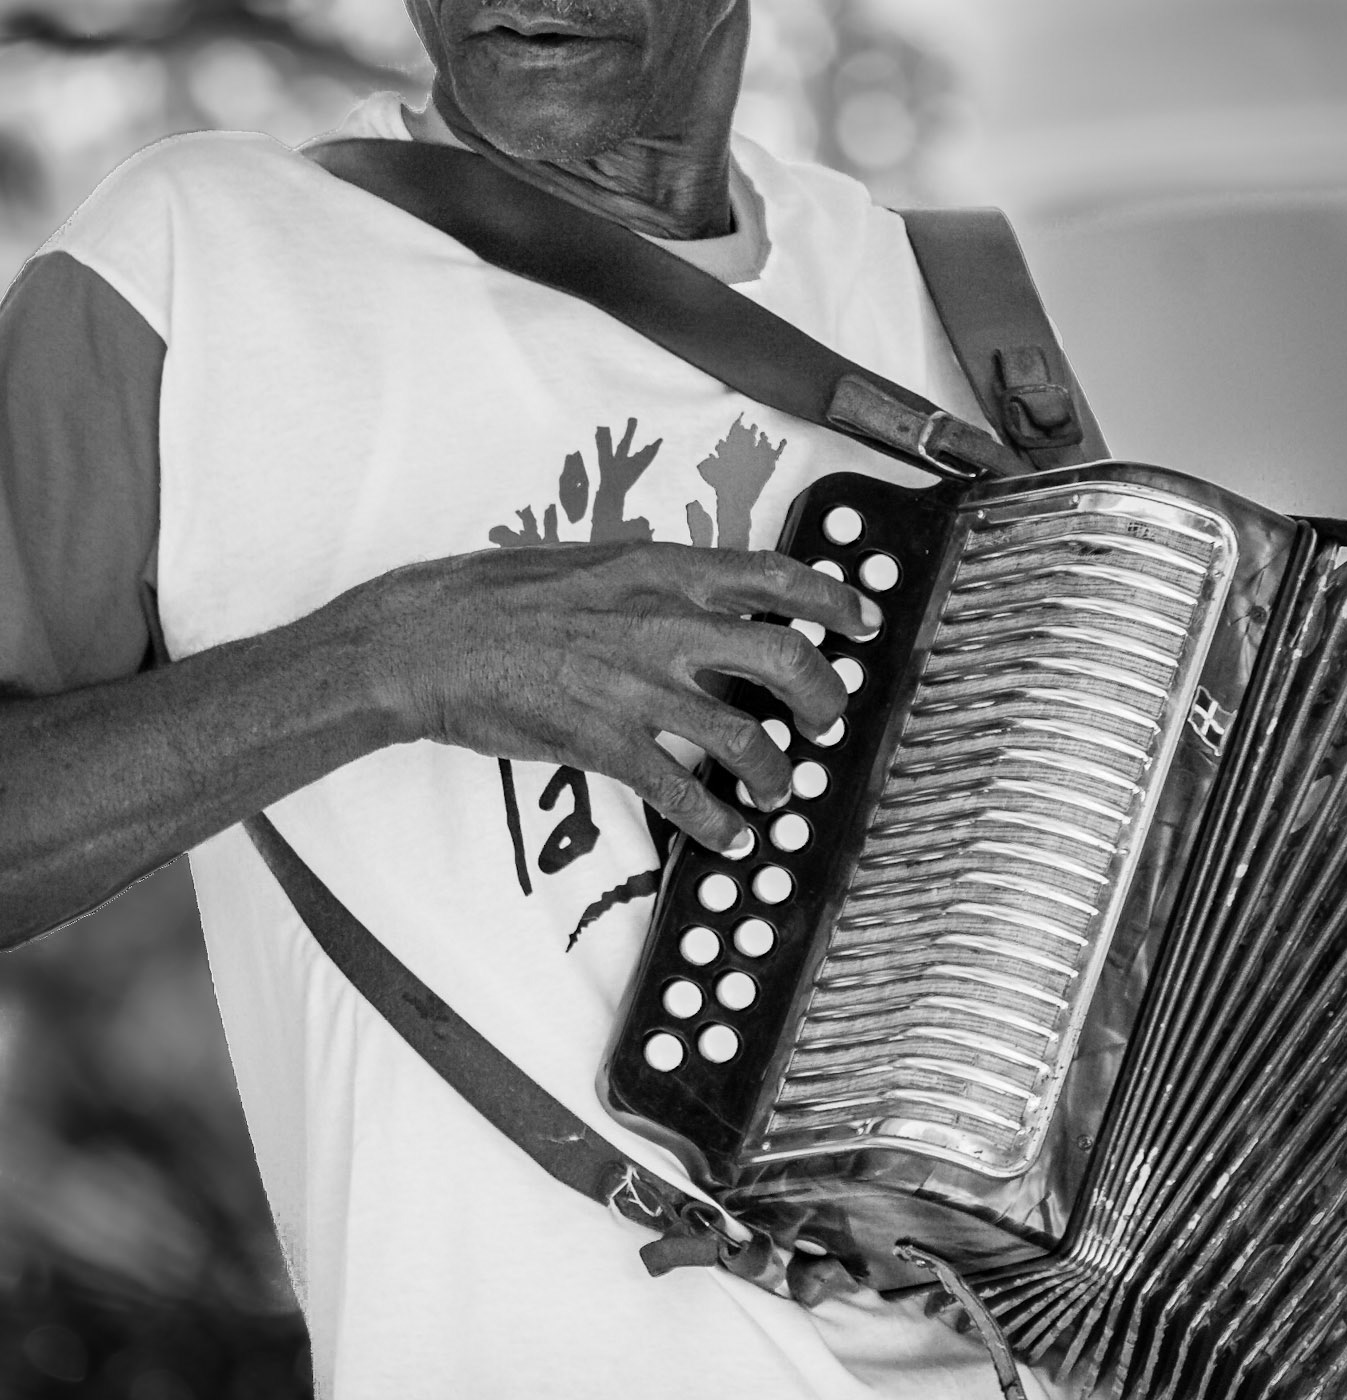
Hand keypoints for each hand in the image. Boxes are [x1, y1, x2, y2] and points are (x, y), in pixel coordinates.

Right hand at [372, 543, 880, 850]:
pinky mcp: (603, 741)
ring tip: (779, 788)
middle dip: (825, 696)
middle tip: (830, 719)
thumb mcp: (592, 562)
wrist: (428, 639)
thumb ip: (653, 580)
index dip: (834, 598)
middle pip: (784, 659)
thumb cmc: (499, 595)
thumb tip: (700, 597)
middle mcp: (662, 623)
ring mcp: (635, 685)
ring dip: (777, 771)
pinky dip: (718, 824)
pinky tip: (730, 837)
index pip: (774, 576)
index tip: (864, 619)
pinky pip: (681, 792)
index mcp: (661, 569)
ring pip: (746, 736)